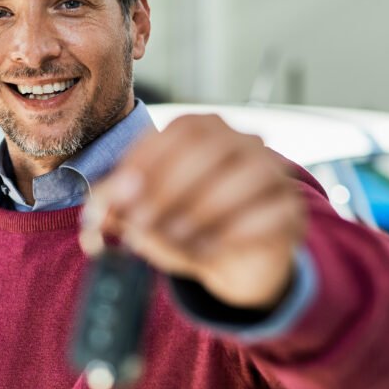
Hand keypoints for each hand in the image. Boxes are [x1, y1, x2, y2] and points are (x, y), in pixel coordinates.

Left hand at [80, 114, 306, 310]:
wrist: (235, 259)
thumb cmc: (184, 224)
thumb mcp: (145, 214)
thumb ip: (120, 208)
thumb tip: (97, 213)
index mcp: (204, 129)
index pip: (176, 132)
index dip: (143, 163)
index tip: (116, 197)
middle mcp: (242, 142)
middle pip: (209, 149)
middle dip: (168, 188)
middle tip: (140, 222)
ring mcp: (272, 174)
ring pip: (245, 178)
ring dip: (202, 211)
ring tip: (173, 240)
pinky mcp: (290, 211)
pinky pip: (269, 215)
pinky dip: (233, 234)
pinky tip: (207, 252)